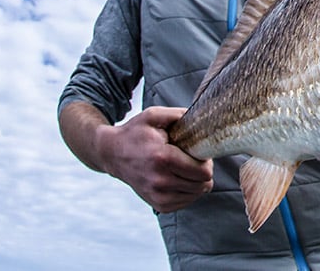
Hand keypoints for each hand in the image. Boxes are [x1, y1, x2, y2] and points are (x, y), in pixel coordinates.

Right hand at [96, 107, 213, 212]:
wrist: (112, 154)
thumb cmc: (136, 132)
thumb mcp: (155, 115)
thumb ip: (180, 115)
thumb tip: (202, 120)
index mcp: (162, 158)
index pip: (203, 172)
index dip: (207, 161)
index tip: (198, 152)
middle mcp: (160, 181)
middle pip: (203, 184)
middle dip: (204, 171)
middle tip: (192, 159)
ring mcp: (157, 195)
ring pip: (197, 194)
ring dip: (196, 181)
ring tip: (184, 168)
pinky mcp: (157, 204)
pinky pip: (186, 202)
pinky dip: (188, 191)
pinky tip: (179, 178)